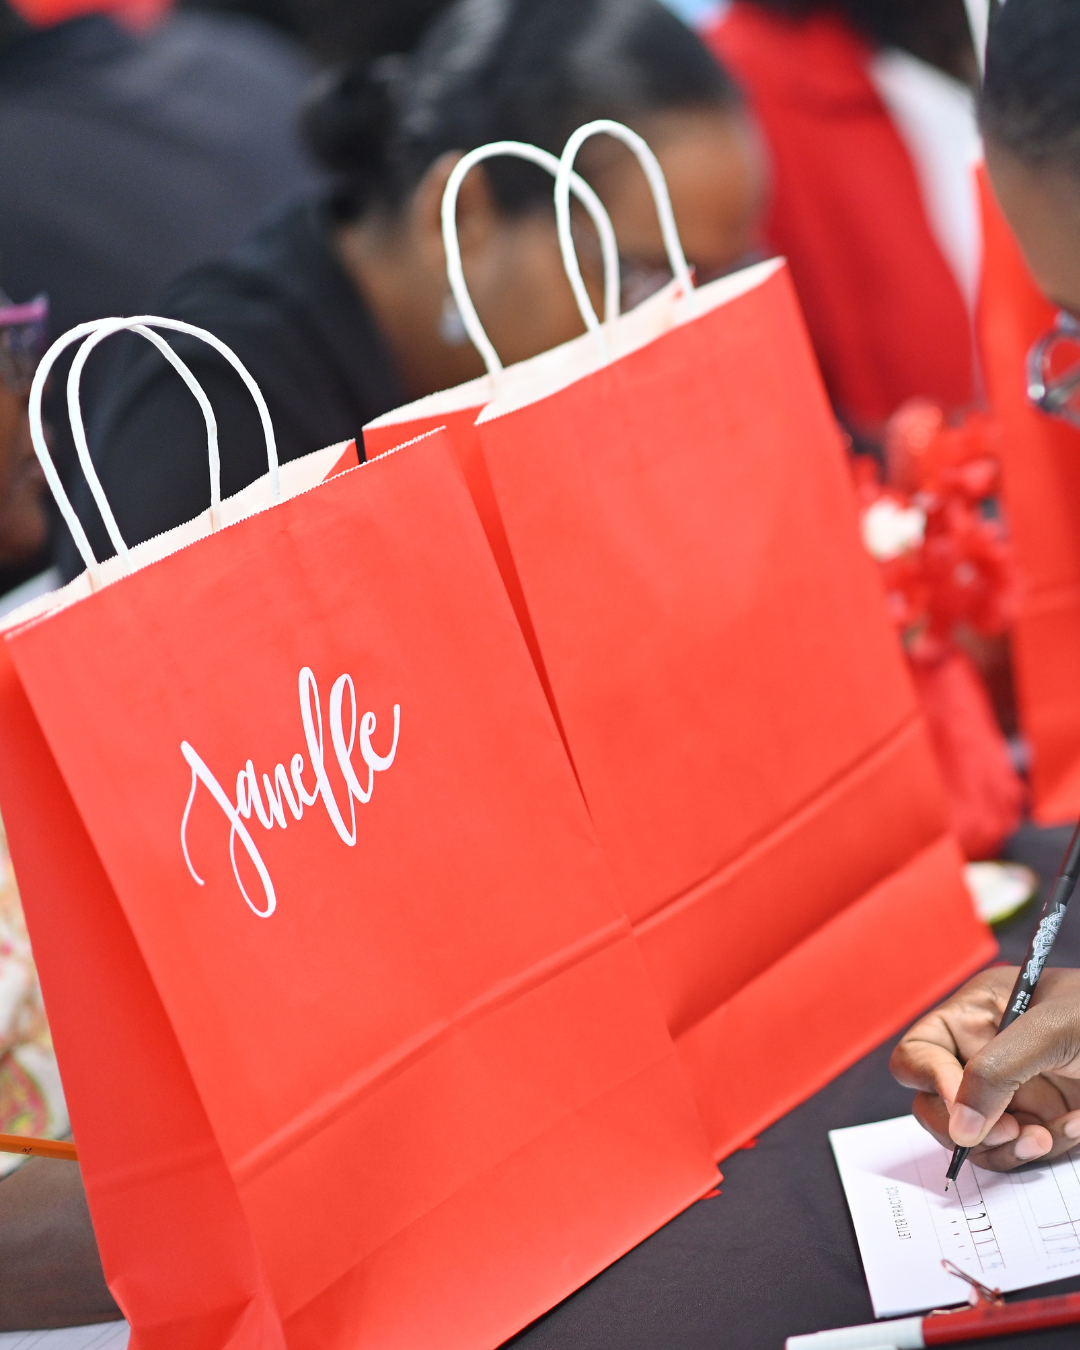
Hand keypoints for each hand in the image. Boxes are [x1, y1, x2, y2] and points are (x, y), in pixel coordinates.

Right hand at [891, 966, 1079, 1170]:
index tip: (963, 1105)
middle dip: (966, 1123)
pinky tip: (1066, 1130)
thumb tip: (959, 1125)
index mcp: (977, 1014)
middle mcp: (984, 1054)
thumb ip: (998, 1069)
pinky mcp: (1036, 1123)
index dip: (930, 1078)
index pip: (919, 1051)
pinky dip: (1036, 1151)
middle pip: (933, 1102)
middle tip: (1008, 1130)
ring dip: (1005, 1146)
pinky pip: (1011, 1153)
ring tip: (1044, 1135)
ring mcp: (1009, 1092)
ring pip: (970, 1137)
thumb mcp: (1052, 1028)